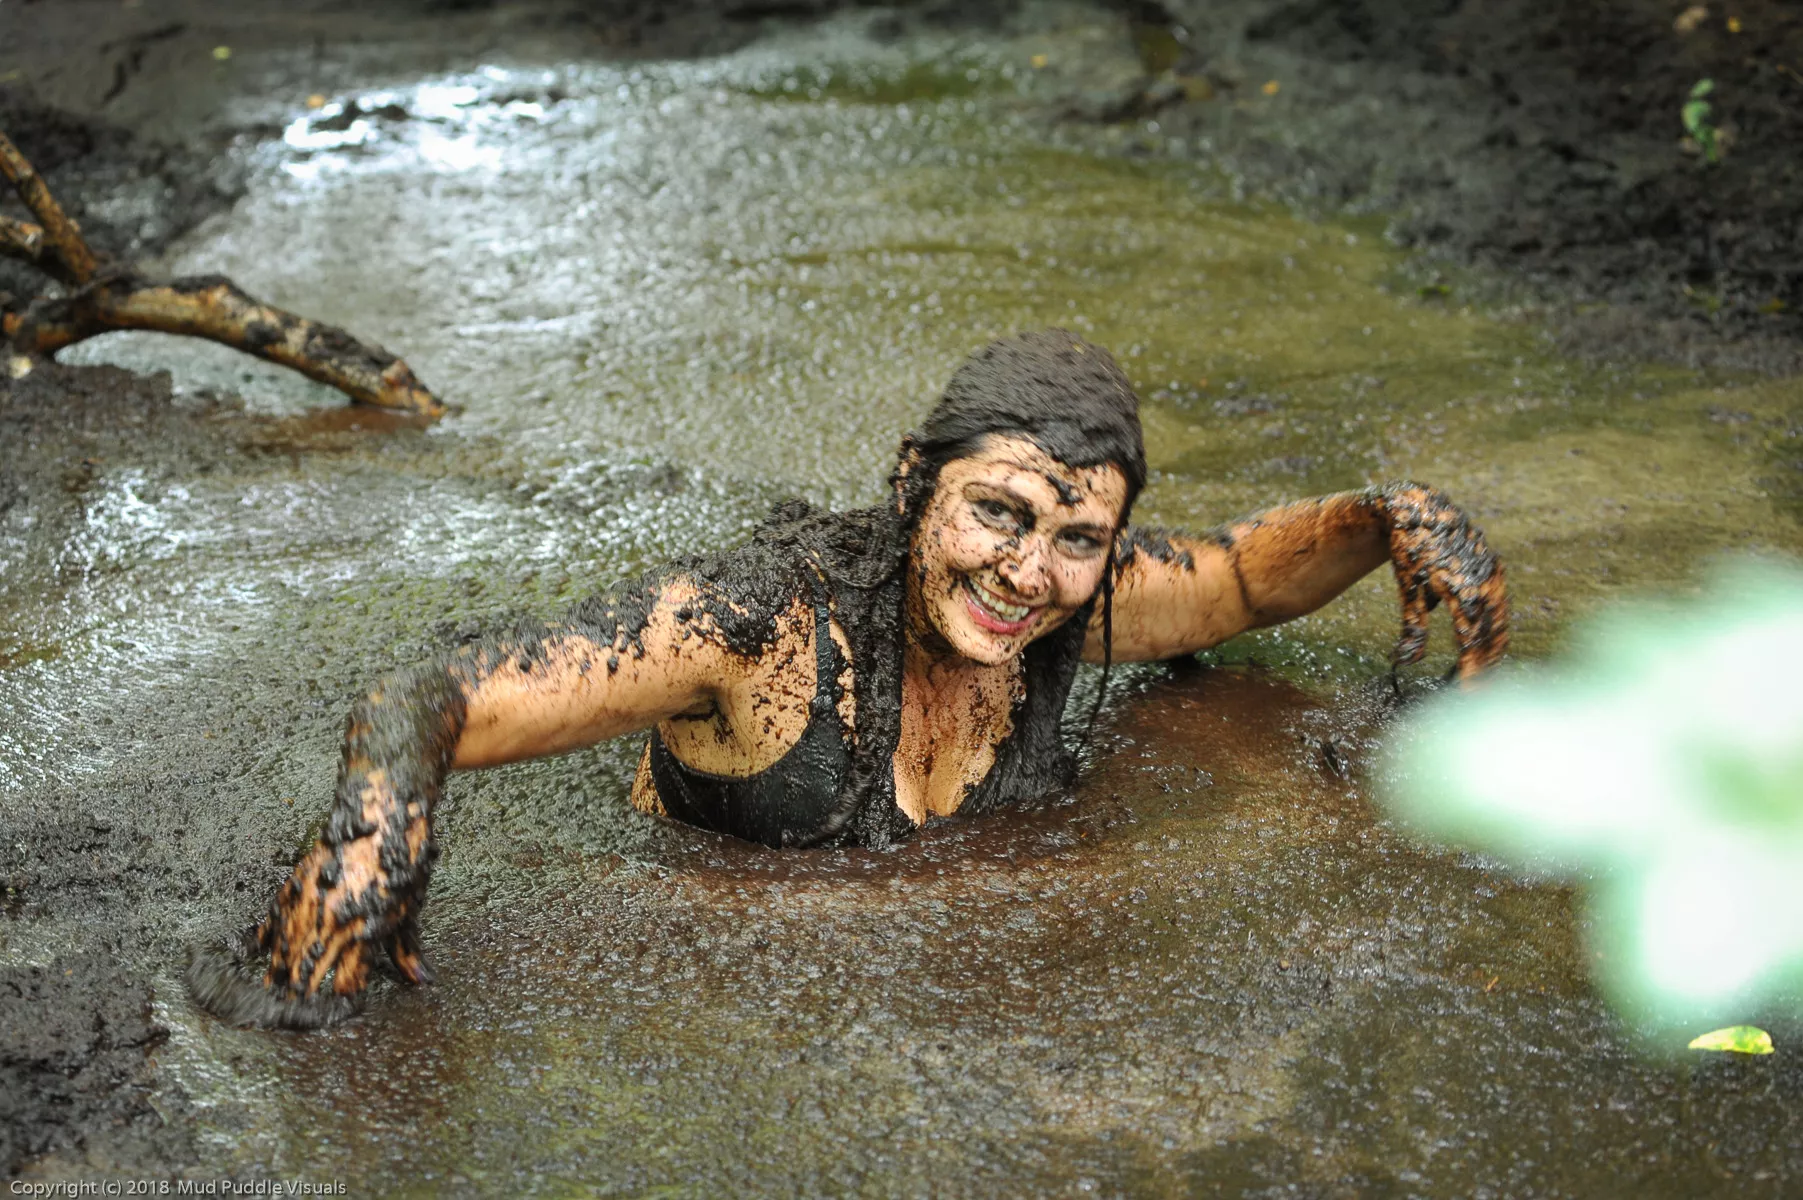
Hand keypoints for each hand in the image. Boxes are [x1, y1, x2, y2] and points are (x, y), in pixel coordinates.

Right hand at [186, 776, 438, 1027]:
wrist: (383, 807)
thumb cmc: (403, 857)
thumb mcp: (411, 907)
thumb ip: (407, 949)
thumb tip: (420, 981)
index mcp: (362, 931)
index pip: (345, 984)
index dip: (343, 1002)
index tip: (340, 1013)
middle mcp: (330, 921)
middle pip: (308, 974)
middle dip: (303, 999)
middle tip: (296, 1018)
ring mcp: (308, 902)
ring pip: (285, 950)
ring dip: (281, 975)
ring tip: (274, 997)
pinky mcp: (296, 881)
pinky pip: (274, 917)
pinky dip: (269, 938)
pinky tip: (263, 953)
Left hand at [1379, 483, 1508, 682]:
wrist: (1421, 508)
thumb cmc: (1410, 551)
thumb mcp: (1407, 589)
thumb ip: (1413, 626)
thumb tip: (1407, 662)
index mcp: (1460, 587)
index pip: (1470, 638)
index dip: (1470, 667)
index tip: (1465, 691)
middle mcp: (1483, 580)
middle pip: (1491, 633)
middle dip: (1485, 665)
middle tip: (1475, 691)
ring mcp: (1492, 573)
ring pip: (1500, 621)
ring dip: (1494, 651)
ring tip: (1484, 675)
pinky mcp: (1495, 569)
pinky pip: (1500, 607)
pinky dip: (1496, 630)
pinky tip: (1489, 648)